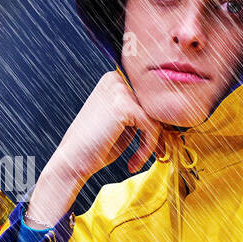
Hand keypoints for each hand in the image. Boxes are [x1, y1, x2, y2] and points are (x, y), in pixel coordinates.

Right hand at [24, 71, 164, 226]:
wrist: (71, 162)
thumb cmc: (95, 147)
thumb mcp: (122, 125)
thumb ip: (140, 114)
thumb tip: (170, 113)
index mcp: (113, 80)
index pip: (147, 99)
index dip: (153, 124)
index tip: (152, 147)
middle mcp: (115, 79)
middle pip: (153, 106)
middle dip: (156, 134)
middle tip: (156, 154)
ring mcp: (119, 89)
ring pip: (155, 116)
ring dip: (151, 143)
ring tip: (137, 161)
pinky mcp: (124, 105)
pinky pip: (151, 127)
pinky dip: (147, 148)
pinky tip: (132, 162)